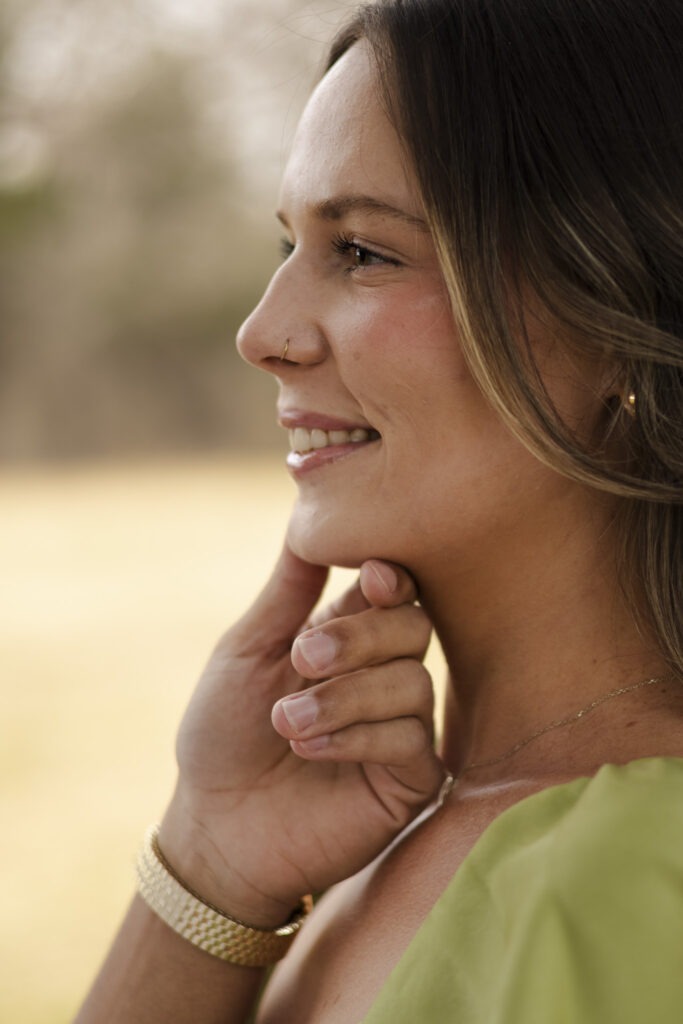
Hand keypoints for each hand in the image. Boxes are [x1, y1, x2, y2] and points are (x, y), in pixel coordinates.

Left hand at [160, 545, 443, 927]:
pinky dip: (358, 738)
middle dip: (358, 638)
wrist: (215, 824)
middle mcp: (383, 675)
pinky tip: (310, 750)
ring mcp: (402, 728)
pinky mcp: (412, 780)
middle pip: (415, 627)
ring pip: (414, 683)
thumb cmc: (223, 732)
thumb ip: (287, 591)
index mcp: (349, 637)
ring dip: (345, 698)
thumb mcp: (246, 650)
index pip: (395, 591)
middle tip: (302, 660)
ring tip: (287, 723)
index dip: (391, 580)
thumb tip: (309, 518)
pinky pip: (412, 741)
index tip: (371, 579)